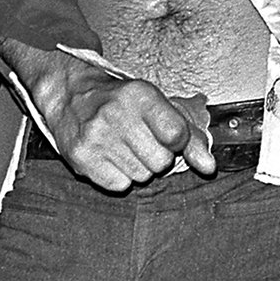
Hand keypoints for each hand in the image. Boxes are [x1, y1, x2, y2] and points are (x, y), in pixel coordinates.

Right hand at [34, 53, 215, 190]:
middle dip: (157, 156)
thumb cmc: (121, 101)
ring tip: (123, 145)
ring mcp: (96, 137)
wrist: (70, 96)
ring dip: (138, 166)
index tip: (167, 134)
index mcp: (140, 95)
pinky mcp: (81, 158)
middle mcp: (116, 114)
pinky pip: (120, 185)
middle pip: (161, 162)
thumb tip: (209, 167)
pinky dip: (119, 176)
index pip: (177, 135)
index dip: (178, 141)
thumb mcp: (157, 104)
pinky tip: (110, 156)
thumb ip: (190, 135)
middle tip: (141, 139)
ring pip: (142, 176)